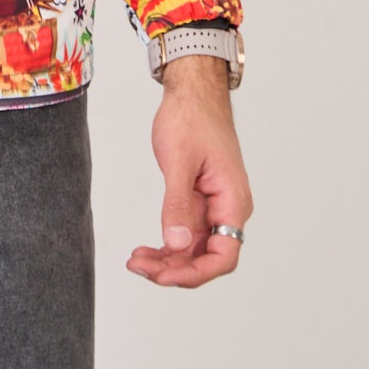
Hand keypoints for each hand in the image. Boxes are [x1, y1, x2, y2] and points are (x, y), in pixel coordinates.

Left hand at [126, 53, 253, 287]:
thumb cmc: (191, 117)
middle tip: (138, 267)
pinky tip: (145, 250)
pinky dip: (166, 244)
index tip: (164, 276)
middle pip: (206, 258)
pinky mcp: (199, 201)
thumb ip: (177, 204)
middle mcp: (228, 209)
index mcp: (233, 201)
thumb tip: (176, 243)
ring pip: (193, 248)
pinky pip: (185, 233)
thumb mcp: (179, 161)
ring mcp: (213, 207)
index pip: (224, 256)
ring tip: (135, 261)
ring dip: (167, 260)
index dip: (195, 273)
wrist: (192, 91)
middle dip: (174, 269)